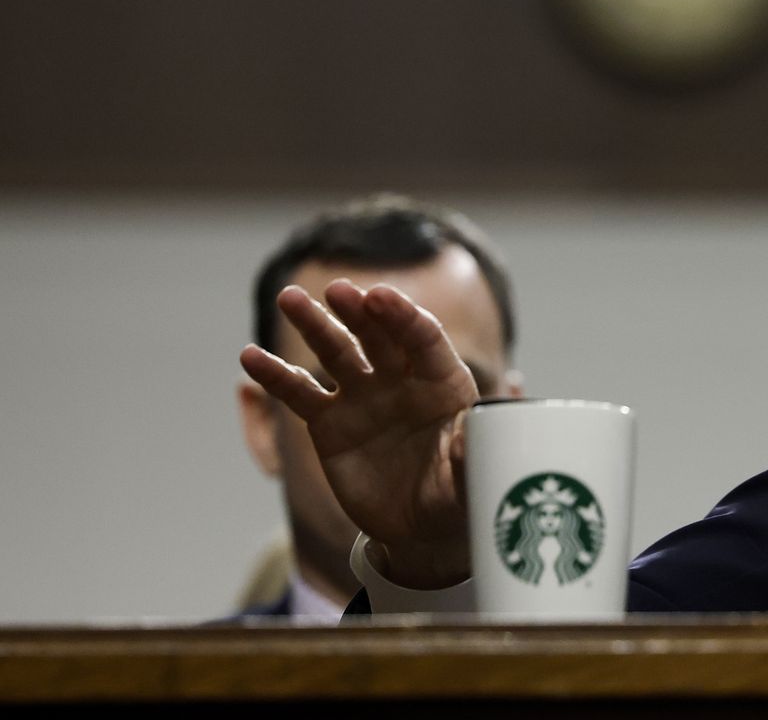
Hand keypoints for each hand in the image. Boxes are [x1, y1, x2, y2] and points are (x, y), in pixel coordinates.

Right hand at [239, 281, 476, 588]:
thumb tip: (465, 439)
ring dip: (314, 324)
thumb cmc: (457, 493)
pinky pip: (300, 393)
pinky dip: (276, 375)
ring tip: (289, 299)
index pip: (423, 338)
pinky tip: (250, 357)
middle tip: (337, 291)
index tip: (380, 297)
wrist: (422, 526)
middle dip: (359, 311)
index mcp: (442, 381)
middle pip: (378, 334)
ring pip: (336, 351)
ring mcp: (363, 396)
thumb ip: (467, 454)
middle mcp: (401, 379)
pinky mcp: (330, 422)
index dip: (403, 316)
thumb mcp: (469, 477)